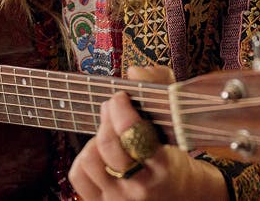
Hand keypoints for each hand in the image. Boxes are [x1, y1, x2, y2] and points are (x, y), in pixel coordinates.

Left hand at [68, 66, 226, 199]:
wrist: (180, 197)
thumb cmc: (174, 156)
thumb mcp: (178, 125)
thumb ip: (162, 89)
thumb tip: (134, 71)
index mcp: (163, 166)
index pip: (135, 135)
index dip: (122, 110)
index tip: (121, 96)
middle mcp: (140, 186)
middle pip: (109, 145)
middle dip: (107, 117)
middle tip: (113, 107)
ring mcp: (119, 199)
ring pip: (90, 159)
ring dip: (95, 140)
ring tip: (109, 134)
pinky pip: (79, 175)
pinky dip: (84, 159)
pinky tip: (99, 153)